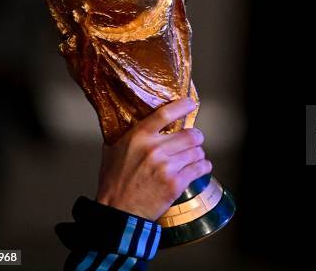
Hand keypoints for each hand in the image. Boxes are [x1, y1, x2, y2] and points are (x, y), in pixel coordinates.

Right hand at [95, 98, 211, 220]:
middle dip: (196, 137)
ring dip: (198, 154)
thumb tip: (127, 119)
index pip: (165, 114)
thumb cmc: (114, 182)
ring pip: (197, 151)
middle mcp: (154, 149)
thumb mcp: (112, 151)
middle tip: (195, 140)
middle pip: (190, 134)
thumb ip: (125, 134)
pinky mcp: (176, 183)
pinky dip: (203, 167)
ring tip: (194, 157)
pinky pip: (199, 169)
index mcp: (139, 137)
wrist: (118, 211)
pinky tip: (201, 168)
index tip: (190, 104)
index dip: (182, 106)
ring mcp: (166, 167)